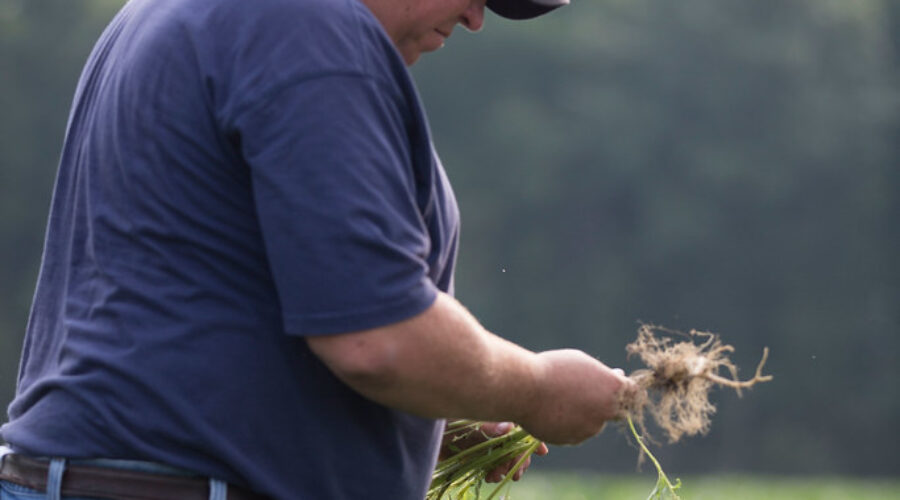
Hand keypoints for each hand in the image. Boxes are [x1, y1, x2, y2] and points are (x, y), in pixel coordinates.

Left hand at [440, 421, 548, 481]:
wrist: (417, 432)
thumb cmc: (440, 419)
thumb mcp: (463, 421)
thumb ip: (485, 426)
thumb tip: (509, 428)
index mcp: (491, 414)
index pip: (517, 425)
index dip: (530, 437)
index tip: (542, 452)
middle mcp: (487, 427)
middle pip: (511, 442)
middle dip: (517, 458)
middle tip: (516, 473)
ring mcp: (478, 440)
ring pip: (501, 456)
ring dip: (504, 467)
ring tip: (496, 476)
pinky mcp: (468, 453)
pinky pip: (487, 464)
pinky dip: (492, 471)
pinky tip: (490, 477)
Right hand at [520, 349, 636, 444]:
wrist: (525, 389)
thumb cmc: (554, 369)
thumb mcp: (582, 363)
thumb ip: (603, 375)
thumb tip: (619, 376)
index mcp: (614, 389)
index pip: (634, 393)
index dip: (625, 389)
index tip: (616, 385)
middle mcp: (606, 412)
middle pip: (615, 411)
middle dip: (605, 404)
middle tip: (586, 391)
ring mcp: (589, 429)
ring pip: (591, 422)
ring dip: (582, 413)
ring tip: (560, 397)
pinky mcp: (571, 439)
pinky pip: (573, 431)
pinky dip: (567, 423)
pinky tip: (552, 409)